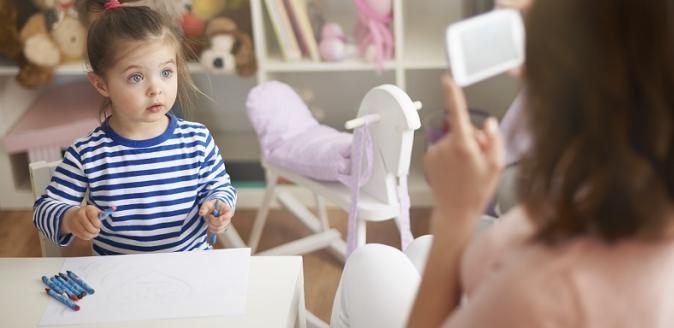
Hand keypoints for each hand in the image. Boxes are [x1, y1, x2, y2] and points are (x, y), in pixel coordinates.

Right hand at [61, 205, 102, 239]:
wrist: (73, 215)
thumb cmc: (89, 214)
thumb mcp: (95, 212)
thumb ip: (101, 216)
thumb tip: (106, 219)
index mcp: (88, 208)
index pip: (93, 216)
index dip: (97, 223)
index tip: (99, 225)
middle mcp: (80, 214)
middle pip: (88, 226)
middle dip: (95, 230)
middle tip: (97, 231)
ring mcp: (75, 221)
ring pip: (84, 232)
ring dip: (91, 235)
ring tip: (94, 234)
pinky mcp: (72, 228)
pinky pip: (81, 235)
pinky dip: (87, 237)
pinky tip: (89, 235)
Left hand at [199, 200, 233, 233]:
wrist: (215, 208)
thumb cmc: (212, 205)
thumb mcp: (208, 204)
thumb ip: (205, 207)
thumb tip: (201, 213)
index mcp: (228, 211)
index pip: (227, 217)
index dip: (218, 218)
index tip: (210, 215)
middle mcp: (228, 218)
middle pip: (220, 224)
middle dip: (211, 221)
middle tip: (208, 216)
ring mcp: (226, 224)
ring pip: (218, 229)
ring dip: (211, 225)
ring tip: (208, 220)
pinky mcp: (223, 228)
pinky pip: (218, 232)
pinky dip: (212, 229)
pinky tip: (210, 224)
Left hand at [424, 76, 503, 232]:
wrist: (455, 211)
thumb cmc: (477, 191)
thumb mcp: (496, 166)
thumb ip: (494, 140)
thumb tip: (488, 123)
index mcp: (462, 145)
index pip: (457, 112)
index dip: (453, 94)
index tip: (447, 80)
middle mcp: (445, 145)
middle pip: (463, 128)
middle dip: (473, 138)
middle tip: (479, 161)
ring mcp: (435, 152)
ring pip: (453, 139)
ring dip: (462, 148)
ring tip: (467, 169)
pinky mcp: (429, 158)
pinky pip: (444, 148)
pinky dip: (451, 155)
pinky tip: (456, 171)